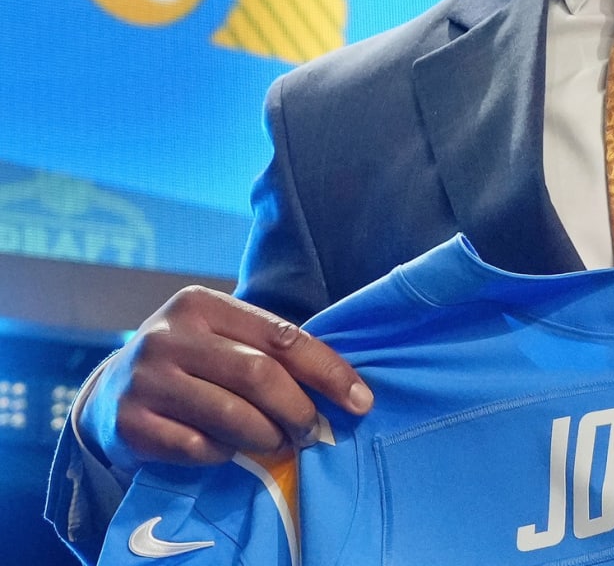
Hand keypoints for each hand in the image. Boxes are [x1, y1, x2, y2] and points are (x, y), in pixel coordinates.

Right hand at [77, 287, 372, 474]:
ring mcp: (147, 378)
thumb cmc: (190, 359)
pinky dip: (224, 453)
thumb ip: (267, 349)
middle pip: (258, 375)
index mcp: (204, 303)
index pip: (283, 335)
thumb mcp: (222, 336)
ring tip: (282, 443)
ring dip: (268, 436)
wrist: (109, 390)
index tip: (360, 400)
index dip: (327, 371)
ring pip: (230, 415)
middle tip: (316, 432)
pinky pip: (196, 447)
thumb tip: (340, 387)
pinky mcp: (130, 422)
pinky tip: (230, 450)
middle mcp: (171, 334)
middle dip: (299, 409)